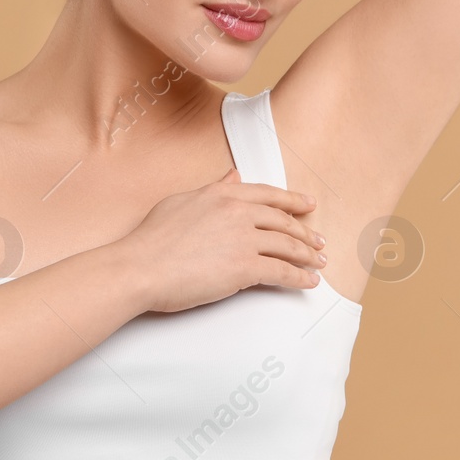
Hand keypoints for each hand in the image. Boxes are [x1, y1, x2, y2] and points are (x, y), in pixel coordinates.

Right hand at [110, 167, 327, 312]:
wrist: (140, 267)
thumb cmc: (151, 239)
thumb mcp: (182, 201)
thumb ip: (213, 189)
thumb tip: (233, 176)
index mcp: (222, 194)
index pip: (267, 195)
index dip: (293, 200)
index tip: (309, 205)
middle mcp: (237, 212)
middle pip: (283, 221)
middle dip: (306, 232)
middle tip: (319, 240)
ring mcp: (243, 240)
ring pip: (287, 245)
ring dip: (308, 256)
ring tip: (319, 262)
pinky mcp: (244, 269)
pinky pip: (282, 272)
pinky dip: (300, 278)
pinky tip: (310, 283)